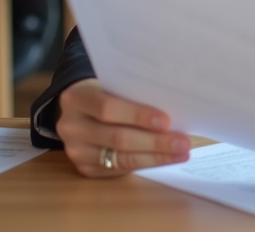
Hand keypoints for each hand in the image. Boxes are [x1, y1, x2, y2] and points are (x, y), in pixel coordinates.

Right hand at [56, 78, 191, 177]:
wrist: (77, 109)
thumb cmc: (103, 92)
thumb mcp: (110, 86)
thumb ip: (132, 95)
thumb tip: (173, 111)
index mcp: (76, 98)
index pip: (107, 108)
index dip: (137, 116)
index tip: (166, 121)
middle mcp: (71, 127)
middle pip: (118, 138)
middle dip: (155, 142)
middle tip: (183, 142)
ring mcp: (76, 151)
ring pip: (121, 158)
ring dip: (156, 157)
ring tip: (181, 153)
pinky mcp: (85, 168)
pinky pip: (120, 169)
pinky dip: (146, 163)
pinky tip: (165, 159)